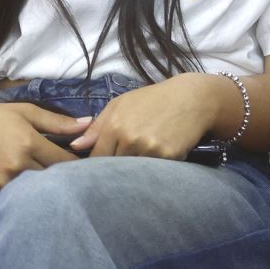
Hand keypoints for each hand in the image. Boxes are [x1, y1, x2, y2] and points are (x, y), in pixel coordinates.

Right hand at [0, 103, 84, 198]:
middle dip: (67, 176)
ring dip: (49, 187)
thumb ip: (57, 122)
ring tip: (59, 182)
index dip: (79, 163)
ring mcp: (4, 181)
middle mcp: (18, 164)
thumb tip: (89, 123)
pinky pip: (19, 196)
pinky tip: (37, 188)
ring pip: (39, 189)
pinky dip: (30, 193)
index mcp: (29, 143)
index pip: (65, 160)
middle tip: (78, 175)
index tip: (87, 163)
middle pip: (54, 177)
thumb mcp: (25, 113)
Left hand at [70, 74, 235, 159]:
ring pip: (133, 171)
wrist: (193, 98)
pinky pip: (155, 170)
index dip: (97, 164)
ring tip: (142, 158)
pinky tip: (159, 155)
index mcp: (115, 126)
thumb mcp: (121, 104)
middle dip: (115, 167)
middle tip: (122, 164)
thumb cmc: (154, 99)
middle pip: (113, 167)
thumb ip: (97, 126)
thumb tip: (76, 146)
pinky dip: (155, 166)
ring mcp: (150, 149)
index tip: (100, 167)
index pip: (96, 157)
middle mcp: (130, 139)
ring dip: (135, 169)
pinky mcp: (169, 156)